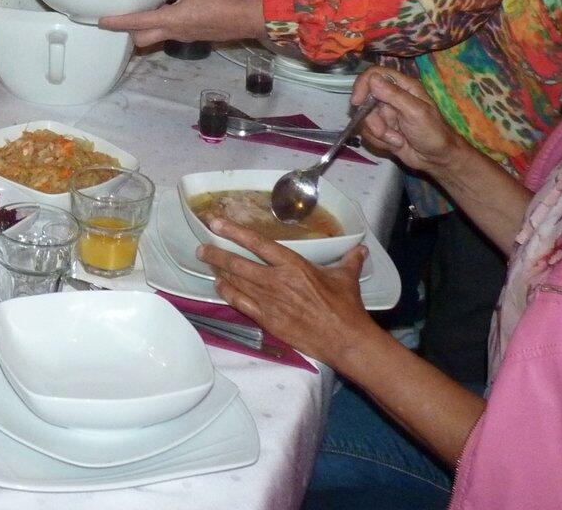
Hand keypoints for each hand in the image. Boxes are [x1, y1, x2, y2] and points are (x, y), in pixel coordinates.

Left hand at [99, 0, 265, 45]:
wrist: (243, 19)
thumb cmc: (219, 3)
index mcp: (169, 20)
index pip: (136, 23)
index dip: (117, 22)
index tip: (101, 22)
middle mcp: (171, 33)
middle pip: (141, 39)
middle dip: (128, 31)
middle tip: (122, 17)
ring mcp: (181, 37)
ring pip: (155, 37)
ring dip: (145, 28)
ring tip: (142, 11)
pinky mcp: (191, 36)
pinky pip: (168, 33)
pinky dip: (161, 25)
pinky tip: (166, 10)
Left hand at [199, 218, 379, 369]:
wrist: (345, 340)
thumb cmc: (346, 306)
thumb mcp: (346, 277)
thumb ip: (348, 260)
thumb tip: (360, 248)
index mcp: (293, 265)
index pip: (257, 244)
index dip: (234, 232)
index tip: (216, 223)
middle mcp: (276, 280)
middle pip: (238, 263)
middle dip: (216, 254)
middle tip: (201, 248)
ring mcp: (269, 301)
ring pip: (235, 282)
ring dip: (219, 271)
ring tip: (207, 263)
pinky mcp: (267, 320)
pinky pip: (240, 303)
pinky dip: (227, 293)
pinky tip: (219, 286)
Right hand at [353, 66, 465, 177]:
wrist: (437, 159)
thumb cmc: (433, 133)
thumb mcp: (416, 112)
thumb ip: (394, 95)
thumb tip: (372, 78)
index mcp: (403, 86)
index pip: (374, 74)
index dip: (362, 85)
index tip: (357, 102)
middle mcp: (392, 97)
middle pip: (365, 99)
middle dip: (372, 119)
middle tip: (383, 132)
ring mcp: (386, 113)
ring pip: (365, 118)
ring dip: (379, 133)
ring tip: (397, 140)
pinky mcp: (382, 128)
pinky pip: (368, 132)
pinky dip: (379, 141)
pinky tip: (396, 144)